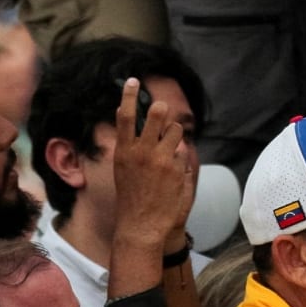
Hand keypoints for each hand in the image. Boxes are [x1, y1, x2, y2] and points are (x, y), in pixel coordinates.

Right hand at [111, 78, 195, 245]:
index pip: (126, 117)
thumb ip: (128, 143)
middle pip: (157, 116)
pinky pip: (182, 152)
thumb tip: (125, 115)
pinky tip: (172, 177)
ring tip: (167, 153)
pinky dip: (180, 159)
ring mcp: (160, 159)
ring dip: (175, 136)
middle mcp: (141, 152)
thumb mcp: (123, 168)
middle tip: (163, 109)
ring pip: (176, 131)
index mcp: (124, 152)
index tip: (134, 80)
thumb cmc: (132, 196)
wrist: (141, 225)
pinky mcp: (176, 168)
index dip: (129, 97)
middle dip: (163, 110)